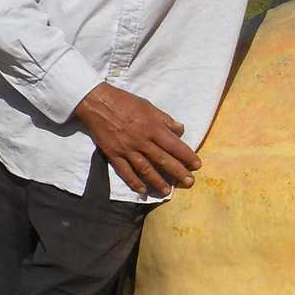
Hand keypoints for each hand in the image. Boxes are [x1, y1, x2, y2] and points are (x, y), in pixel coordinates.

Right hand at [73, 83, 201, 196]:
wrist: (98, 103)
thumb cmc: (126, 102)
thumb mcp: (149, 106)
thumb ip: (166, 120)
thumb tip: (181, 129)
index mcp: (153, 127)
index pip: (174, 145)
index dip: (186, 156)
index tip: (197, 165)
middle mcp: (141, 140)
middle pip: (162, 160)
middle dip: (177, 172)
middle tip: (189, 183)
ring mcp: (127, 149)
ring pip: (145, 169)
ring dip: (157, 181)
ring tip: (167, 192)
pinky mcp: (113, 154)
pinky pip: (125, 171)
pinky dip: (133, 182)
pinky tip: (142, 191)